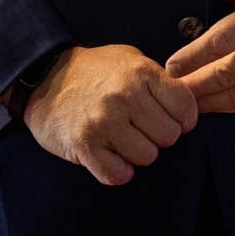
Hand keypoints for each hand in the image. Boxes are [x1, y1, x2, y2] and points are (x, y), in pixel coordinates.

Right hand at [18, 45, 197, 185]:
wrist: (45, 77)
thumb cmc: (96, 71)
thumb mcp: (131, 60)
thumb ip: (160, 81)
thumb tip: (189, 107)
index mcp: (141, 73)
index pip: (185, 107)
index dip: (183, 118)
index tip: (172, 119)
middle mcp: (124, 96)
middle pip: (169, 137)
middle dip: (159, 137)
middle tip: (142, 129)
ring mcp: (103, 121)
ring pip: (146, 157)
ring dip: (137, 154)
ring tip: (123, 140)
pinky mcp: (84, 145)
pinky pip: (117, 175)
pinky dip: (118, 171)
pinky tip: (111, 156)